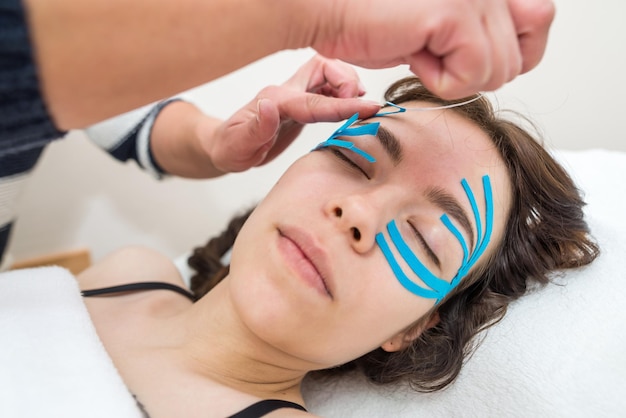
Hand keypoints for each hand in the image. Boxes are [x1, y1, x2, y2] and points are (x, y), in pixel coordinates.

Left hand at [202, 55, 380, 172]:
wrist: (224, 147)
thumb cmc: (230, 148)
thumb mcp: (237, 145)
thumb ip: (255, 128)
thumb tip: (269, 107)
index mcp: (276, 102)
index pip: (316, 102)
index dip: (344, 104)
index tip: (369, 108)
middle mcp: (287, 93)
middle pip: (323, 68)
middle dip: (346, 80)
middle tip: (361, 104)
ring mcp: (294, 96)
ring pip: (327, 74)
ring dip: (347, 84)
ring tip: (360, 105)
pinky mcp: (300, 104)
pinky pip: (327, 89)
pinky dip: (343, 93)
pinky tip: (351, 106)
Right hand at [311, 0, 554, 98]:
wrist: (331, 13)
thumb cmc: (375, 22)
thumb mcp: (443, 32)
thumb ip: (484, 34)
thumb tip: (518, 49)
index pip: (542, 21)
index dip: (510, 52)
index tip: (465, 51)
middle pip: (520, 58)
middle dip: (473, 73)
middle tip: (433, 51)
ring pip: (499, 71)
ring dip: (454, 78)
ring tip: (421, 49)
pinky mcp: (456, 14)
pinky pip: (473, 74)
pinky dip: (441, 81)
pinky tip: (415, 53)